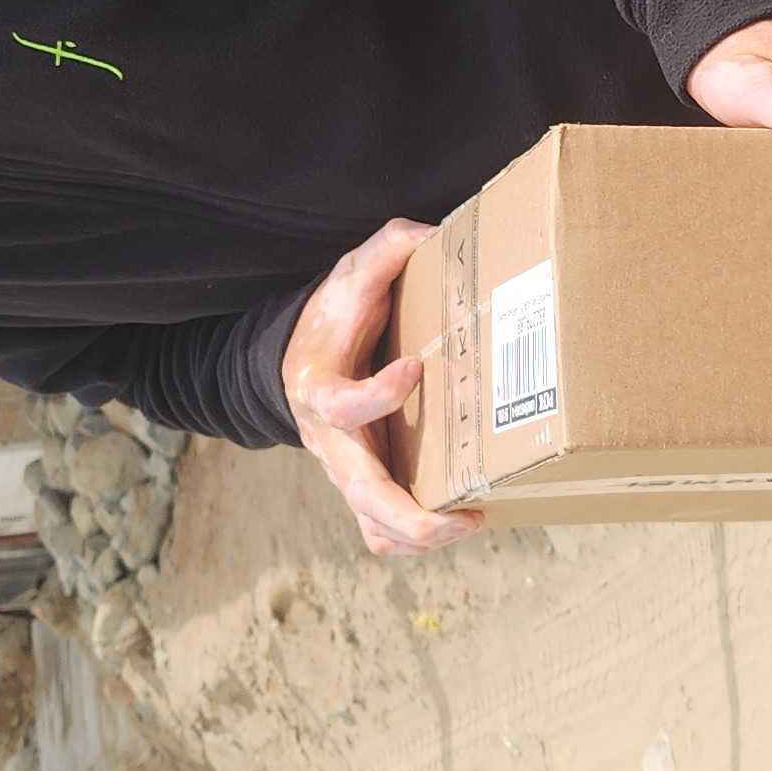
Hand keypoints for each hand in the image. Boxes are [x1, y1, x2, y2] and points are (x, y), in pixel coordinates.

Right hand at [284, 218, 484, 556]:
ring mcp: (346, 471)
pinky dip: (415, 540)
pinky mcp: (363, 488)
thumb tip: (438, 231)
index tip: (415, 367)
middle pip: (361, 493)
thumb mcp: (351, 276)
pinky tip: (458, 521)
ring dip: (420, 535)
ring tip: (473, 518)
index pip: (342, 404)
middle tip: (466, 514)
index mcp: (319, 388)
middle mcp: (329, 442)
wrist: (297, 361)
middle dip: (411, 515)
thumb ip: (388, 249)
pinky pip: (382, 533)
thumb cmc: (331, 320)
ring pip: (374, 525)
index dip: (377, 394)